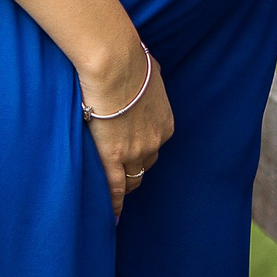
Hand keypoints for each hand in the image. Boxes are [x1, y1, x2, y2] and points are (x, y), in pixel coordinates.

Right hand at [82, 45, 173, 220]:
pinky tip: (111, 213)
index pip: (155, 144)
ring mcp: (135, 152)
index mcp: (165, 123)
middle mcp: (155, 141)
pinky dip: (114, 201)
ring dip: (125, 185)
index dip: (143, 148)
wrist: (116, 66)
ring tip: (115, 195)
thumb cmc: (131, 62)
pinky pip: (115, 187)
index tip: (133, 150)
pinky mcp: (114, 158)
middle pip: (146, 164)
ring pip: (132, 178)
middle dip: (136, 168)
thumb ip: (149, 83)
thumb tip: (146, 76)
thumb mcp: (150, 72)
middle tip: (123, 172)